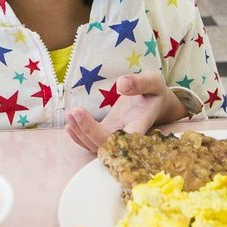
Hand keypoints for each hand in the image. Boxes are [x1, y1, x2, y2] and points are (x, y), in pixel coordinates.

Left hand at [64, 71, 185, 152]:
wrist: (158, 102)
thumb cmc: (156, 92)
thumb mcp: (154, 81)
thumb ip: (140, 82)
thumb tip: (121, 84)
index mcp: (140, 124)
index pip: (122, 140)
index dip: (103, 136)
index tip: (88, 117)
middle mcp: (127, 135)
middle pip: (105, 145)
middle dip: (87, 131)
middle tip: (73, 111)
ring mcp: (116, 134)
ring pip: (96, 145)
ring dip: (80, 133)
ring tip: (69, 114)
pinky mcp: (108, 130)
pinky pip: (92, 141)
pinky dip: (79, 137)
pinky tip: (69, 125)